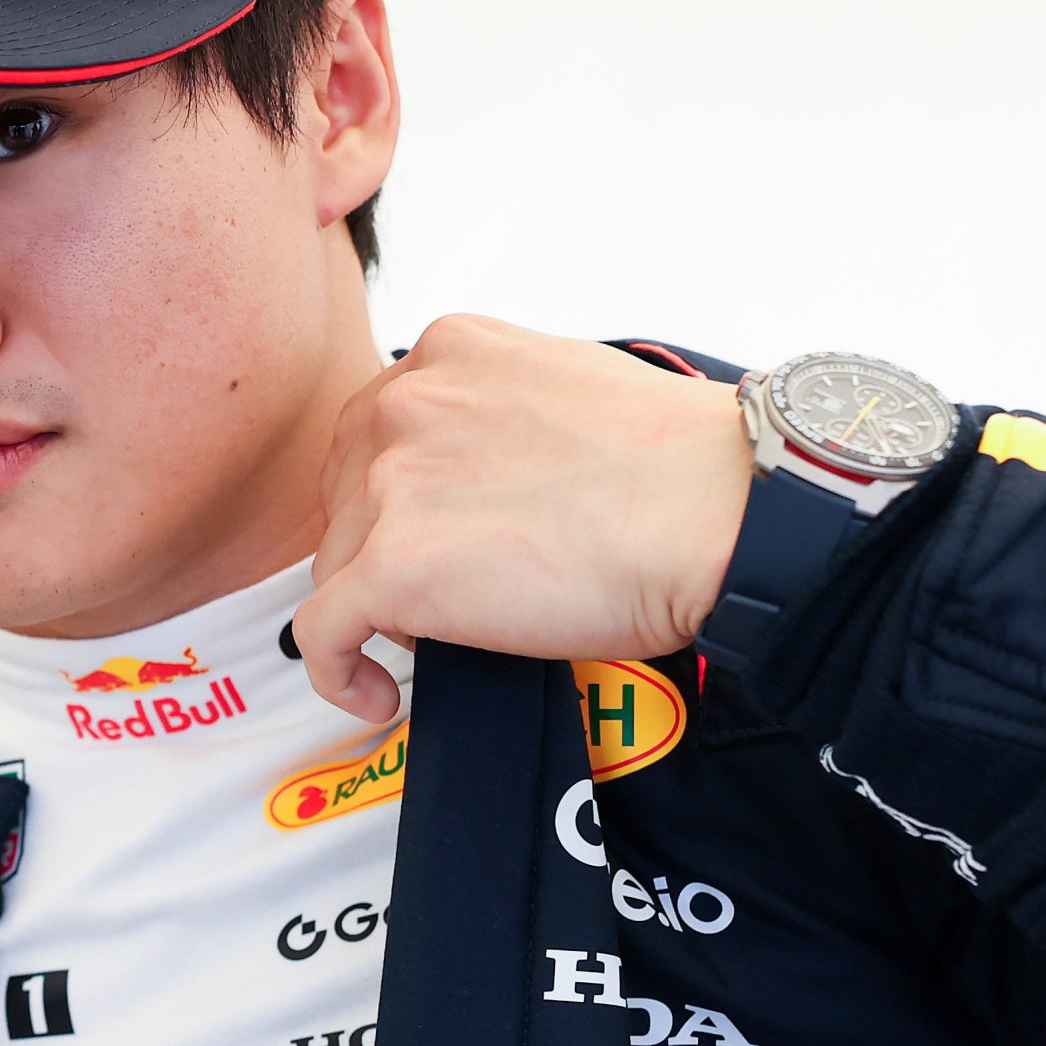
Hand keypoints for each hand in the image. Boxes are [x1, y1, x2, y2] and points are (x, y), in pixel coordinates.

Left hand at [294, 317, 753, 721]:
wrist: (722, 511)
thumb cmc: (684, 467)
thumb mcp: (569, 392)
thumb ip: (501, 420)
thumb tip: (485, 478)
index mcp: (450, 353)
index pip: (376, 430)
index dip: (396, 492)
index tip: (422, 528)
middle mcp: (408, 406)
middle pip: (349, 495)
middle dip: (385, 544)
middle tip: (446, 585)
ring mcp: (393, 484)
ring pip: (341, 563)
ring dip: (379, 606)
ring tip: (442, 636)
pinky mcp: (394, 565)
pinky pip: (322, 631)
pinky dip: (335, 670)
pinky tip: (373, 693)